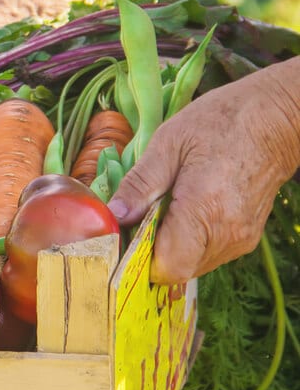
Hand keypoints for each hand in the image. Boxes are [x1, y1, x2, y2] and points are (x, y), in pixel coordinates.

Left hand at [107, 60, 299, 283]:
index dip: (138, 258)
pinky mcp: (247, 237)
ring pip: (192, 265)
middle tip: (137, 216)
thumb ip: (139, 184)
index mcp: (205, 210)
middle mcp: (227, 234)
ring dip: (169, 246)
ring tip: (162, 208)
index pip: (168, 266)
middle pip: (177, 269)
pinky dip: (187, 241)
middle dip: (149, 251)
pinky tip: (182, 210)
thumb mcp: (168, 143)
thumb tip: (114, 216)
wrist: (275, 120)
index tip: (122, 235)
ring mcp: (241, 239)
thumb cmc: (220, 123)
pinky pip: (207, 253)